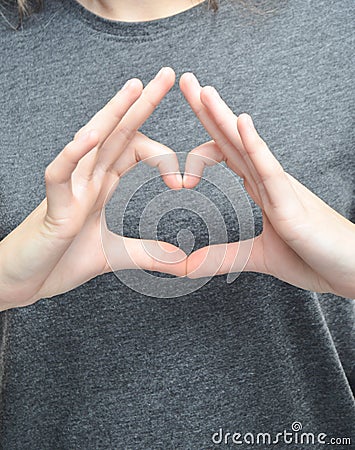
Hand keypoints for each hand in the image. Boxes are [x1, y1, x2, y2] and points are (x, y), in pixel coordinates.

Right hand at [0, 67, 185, 309]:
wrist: (28, 282)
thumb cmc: (63, 261)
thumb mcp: (116, 256)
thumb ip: (149, 254)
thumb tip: (182, 260)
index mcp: (102, 185)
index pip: (135, 150)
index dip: (163, 157)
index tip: (184, 182)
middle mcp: (88, 179)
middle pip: (118, 132)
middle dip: (142, 103)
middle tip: (168, 75)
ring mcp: (70, 189)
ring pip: (91, 142)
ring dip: (112, 113)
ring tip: (134, 87)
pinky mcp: (54, 207)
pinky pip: (60, 173)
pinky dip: (75, 153)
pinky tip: (91, 135)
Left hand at [180, 72, 354, 297]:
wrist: (350, 271)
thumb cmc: (312, 257)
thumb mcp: (257, 258)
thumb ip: (221, 257)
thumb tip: (186, 266)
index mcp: (259, 188)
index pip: (225, 156)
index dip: (197, 154)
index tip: (175, 173)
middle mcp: (267, 180)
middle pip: (231, 138)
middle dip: (206, 110)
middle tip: (185, 81)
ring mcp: (280, 188)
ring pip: (247, 145)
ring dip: (223, 116)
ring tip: (202, 91)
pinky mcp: (292, 204)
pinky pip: (270, 169)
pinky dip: (254, 144)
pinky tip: (240, 122)